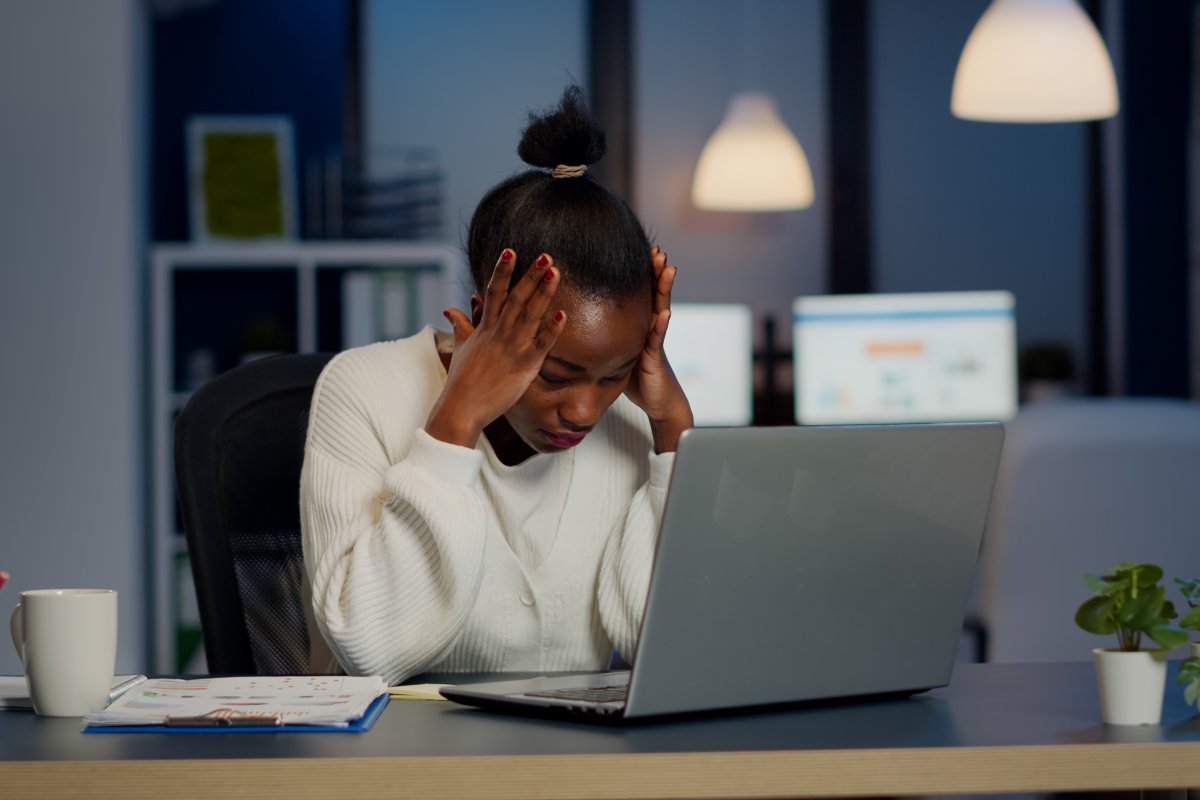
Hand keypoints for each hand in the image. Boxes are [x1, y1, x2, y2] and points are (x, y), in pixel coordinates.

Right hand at [425, 249, 565, 447]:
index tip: (510, 250)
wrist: (461, 408)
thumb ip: (461, 326)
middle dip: (530, 275)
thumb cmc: (461, 381)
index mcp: (484, 328)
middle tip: (546, 256)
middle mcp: (498, 334)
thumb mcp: (461, 348)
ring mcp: (512, 348)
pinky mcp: (524, 366)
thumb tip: (450, 309)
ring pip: (530, 315)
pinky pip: (541, 344)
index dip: (502, 270)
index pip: (493, 292)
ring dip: (543, 293)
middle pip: (516, 298)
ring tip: (555, 272)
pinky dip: (552, 330)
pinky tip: (563, 315)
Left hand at [624, 245, 693, 452]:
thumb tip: (578, 329)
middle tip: (658, 250)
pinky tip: (665, 313)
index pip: (641, 294)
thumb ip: (605, 339)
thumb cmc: (638, 380)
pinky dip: (661, 326)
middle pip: (654, 294)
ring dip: (665, 289)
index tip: (640, 251)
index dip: (641, 274)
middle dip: (656, 272)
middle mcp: (649, 329)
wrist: (660, 403)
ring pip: (661, 309)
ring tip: (669, 268)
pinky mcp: (654, 359)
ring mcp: (654, 342)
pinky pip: (657, 340)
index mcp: (639, 326)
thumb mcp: (618, 354)